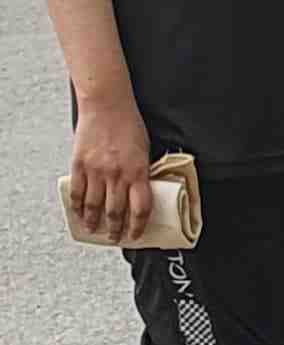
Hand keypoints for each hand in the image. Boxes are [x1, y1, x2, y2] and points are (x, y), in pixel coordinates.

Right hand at [68, 99, 152, 241]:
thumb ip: (142, 171)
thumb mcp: (145, 150)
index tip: (136, 235)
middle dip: (115, 229)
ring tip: (95, 231)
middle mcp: (117, 174)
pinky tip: (78, 214)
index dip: (138, 226)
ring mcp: (96, 171)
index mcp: (138, 171)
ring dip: (94, 222)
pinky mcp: (79, 165)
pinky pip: (77, 192)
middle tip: (114, 238)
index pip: (140, 208)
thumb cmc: (129, 125)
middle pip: (115, 211)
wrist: (107, 106)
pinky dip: (77, 206)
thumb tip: (141, 191)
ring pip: (94, 206)